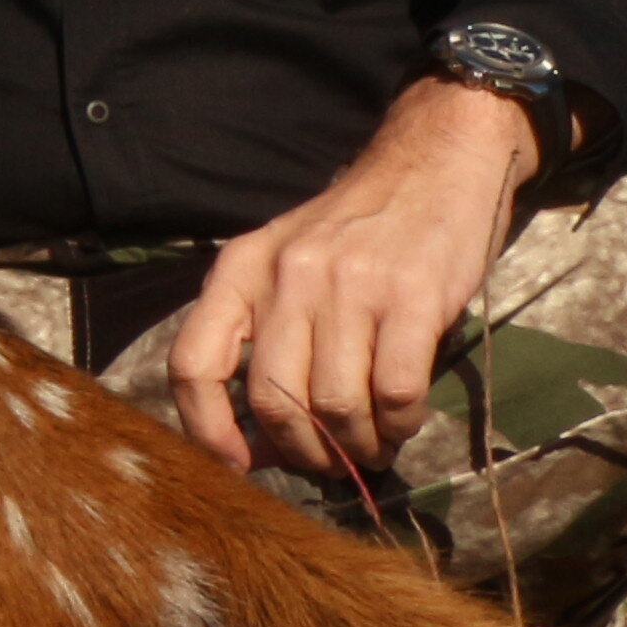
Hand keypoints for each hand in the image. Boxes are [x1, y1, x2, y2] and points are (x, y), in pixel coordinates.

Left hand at [162, 78, 538, 481]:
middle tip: (332, 464)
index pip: (193, 363)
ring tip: (373, 445)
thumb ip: (266, 335)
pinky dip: (400, 422)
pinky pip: (395, 391)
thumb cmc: (358, 228)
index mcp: (241, 269)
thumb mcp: (287, 263)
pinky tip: (404, 420)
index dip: (206, 430)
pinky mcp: (412, 295)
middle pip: (271, 400)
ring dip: (357, 445)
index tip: (237, 466)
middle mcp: (286, 276)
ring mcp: (349, 284)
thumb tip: (258, 441)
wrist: (433, 160)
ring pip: (334, 405)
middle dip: (302, 453)